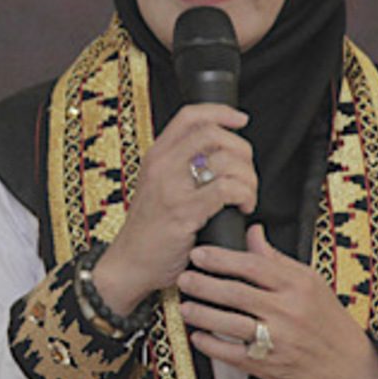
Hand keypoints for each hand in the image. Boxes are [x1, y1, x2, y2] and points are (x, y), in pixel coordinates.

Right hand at [94, 103, 254, 314]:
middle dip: (242, 151)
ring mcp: (171, 188)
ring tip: (246, 196)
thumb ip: (180, 168)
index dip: (221, 113)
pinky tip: (243, 207)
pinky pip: (227, 189)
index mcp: (156, 156)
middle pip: (213, 134)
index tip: (240, 121)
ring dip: (248, 178)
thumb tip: (219, 154)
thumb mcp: (156, 187)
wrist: (128, 265)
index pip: (190, 116)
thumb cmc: (148, 232)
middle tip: (245, 173)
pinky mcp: (184, 212)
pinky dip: (245, 195)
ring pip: (226, 162)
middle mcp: (162, 166)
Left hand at [177, 225, 377, 378]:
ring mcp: (277, 340)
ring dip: (202, 314)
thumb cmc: (329, 322)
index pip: (252, 266)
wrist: (349, 368)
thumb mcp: (311, 282)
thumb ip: (277, 259)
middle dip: (203, 284)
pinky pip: (232, 353)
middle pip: (236, 293)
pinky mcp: (269, 365)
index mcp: (297, 286)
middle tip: (184, 278)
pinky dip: (211, 345)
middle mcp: (287, 312)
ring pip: (230, 324)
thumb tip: (253, 233)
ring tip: (185, 306)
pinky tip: (198, 336)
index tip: (199, 254)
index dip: (221, 258)